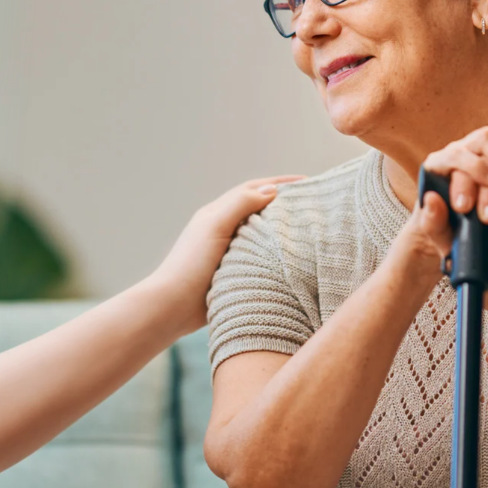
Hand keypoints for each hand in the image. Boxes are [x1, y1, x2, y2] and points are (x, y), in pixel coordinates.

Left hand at [150, 174, 303, 333]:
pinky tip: (293, 258)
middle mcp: (223, 230)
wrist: (173, 306)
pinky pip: (261, 257)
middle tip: (314, 203)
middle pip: (259, 210)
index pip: (253, 190)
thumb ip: (240, 204)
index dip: (279, 183)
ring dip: (282, 229)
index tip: (308, 181)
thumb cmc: (191, 263)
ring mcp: (228, 252)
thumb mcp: (215, 225)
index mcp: (216, 214)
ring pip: (261, 234)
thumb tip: (272, 190)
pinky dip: (277, 253)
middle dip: (285, 203)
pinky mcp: (234, 273)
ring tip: (310, 229)